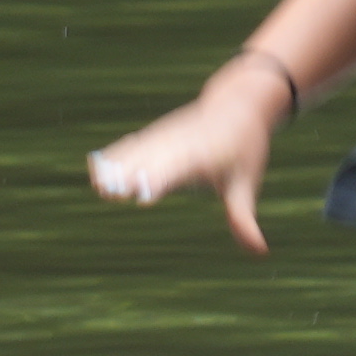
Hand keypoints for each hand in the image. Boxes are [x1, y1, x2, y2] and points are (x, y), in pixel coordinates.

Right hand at [88, 59, 290, 250]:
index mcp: (200, 157)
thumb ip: (243, 218)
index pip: (176, 171)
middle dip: (128, 176)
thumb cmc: (243, 148)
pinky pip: (133, 145)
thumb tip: (259, 252)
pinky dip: (117, 156)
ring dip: (116, 167)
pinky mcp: (157, 134)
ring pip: (136, 152)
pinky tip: (96, 168)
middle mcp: (178, 145)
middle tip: (106, 192)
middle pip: (149, 161)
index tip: (142, 195)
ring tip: (96, 185)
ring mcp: (165, 137)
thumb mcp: (246, 183)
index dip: (158, 181)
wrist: (238, 104)